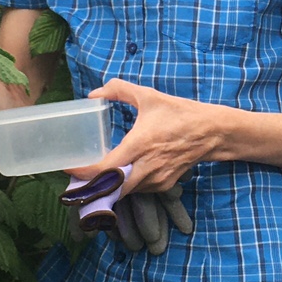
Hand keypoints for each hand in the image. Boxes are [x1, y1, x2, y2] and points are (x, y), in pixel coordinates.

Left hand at [79, 79, 226, 193]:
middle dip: (91, 188)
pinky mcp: (164, 185)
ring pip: (124, 191)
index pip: (105, 169)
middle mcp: (147, 166)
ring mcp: (156, 179)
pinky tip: (120, 176)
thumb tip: (94, 93)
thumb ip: (119, 90)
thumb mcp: (149, 96)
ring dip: (108, 187)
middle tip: (75, 181)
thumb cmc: (179, 113)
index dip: (83, 173)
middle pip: (111, 189)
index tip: (68, 169)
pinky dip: (126, 185)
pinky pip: (138, 189)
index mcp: (139, 145)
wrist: (212, 132)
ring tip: (93, 179)